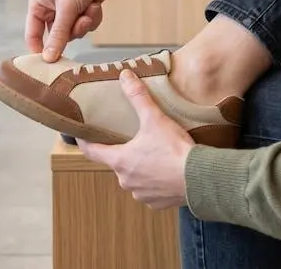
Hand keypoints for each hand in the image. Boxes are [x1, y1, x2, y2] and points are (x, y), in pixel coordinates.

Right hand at [26, 0, 124, 59]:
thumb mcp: (67, 8)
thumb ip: (58, 35)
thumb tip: (48, 59)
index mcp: (38, 5)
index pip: (32, 35)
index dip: (41, 50)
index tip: (52, 63)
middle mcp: (50, 8)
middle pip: (58, 37)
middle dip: (73, 30)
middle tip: (81, 20)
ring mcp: (67, 10)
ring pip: (74, 32)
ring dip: (85, 23)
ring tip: (90, 8)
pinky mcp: (82, 9)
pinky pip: (86, 25)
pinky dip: (92, 17)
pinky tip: (95, 5)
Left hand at [79, 70, 192, 208]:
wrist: (198, 178)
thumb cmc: (174, 150)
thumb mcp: (154, 119)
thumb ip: (138, 97)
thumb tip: (125, 76)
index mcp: (120, 161)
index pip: (92, 152)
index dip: (85, 142)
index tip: (82, 135)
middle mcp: (126, 180)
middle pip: (117, 163)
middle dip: (124, 153)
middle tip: (134, 140)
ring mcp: (141, 194)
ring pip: (134, 178)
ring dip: (141, 169)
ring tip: (155, 155)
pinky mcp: (157, 203)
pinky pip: (150, 190)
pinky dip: (155, 182)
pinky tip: (167, 171)